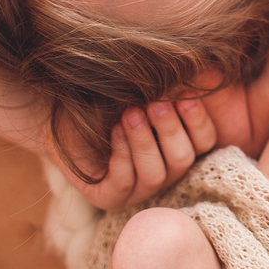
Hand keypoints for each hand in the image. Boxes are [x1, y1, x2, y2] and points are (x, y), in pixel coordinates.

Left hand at [50, 96, 218, 209]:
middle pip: (183, 159)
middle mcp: (163, 171)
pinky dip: (122, 155)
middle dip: (170, 130)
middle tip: (155, 103)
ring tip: (131, 114)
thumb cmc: (110, 94)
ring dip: (144, 142)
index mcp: (178, 145)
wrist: (63, 107)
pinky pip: (124, 183)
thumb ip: (172, 83)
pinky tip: (114, 131)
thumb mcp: (144, 86)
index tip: (182, 96)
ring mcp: (136, 189)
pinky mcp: (108, 197)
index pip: (204, 142)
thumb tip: (204, 70)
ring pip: (155, 175)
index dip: (197, 121)